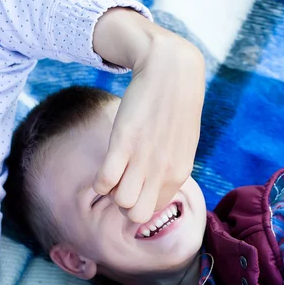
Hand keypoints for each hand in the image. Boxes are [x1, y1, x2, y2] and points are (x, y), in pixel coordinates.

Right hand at [93, 9, 204, 222]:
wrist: (171, 69)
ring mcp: (142, 159)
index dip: (141, 202)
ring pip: (121, 203)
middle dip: (126, 205)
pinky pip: (104, 183)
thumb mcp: (183, 144)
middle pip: (137, 215)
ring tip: (115, 173)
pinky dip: (100, 181)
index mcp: (179, 173)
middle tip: (124, 183)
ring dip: (113, 193)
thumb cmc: (176, 107)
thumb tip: (153, 188)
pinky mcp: (122, 144)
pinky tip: (106, 165)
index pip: (153, 210)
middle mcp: (162, 171)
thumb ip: (171, 170)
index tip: (137, 185)